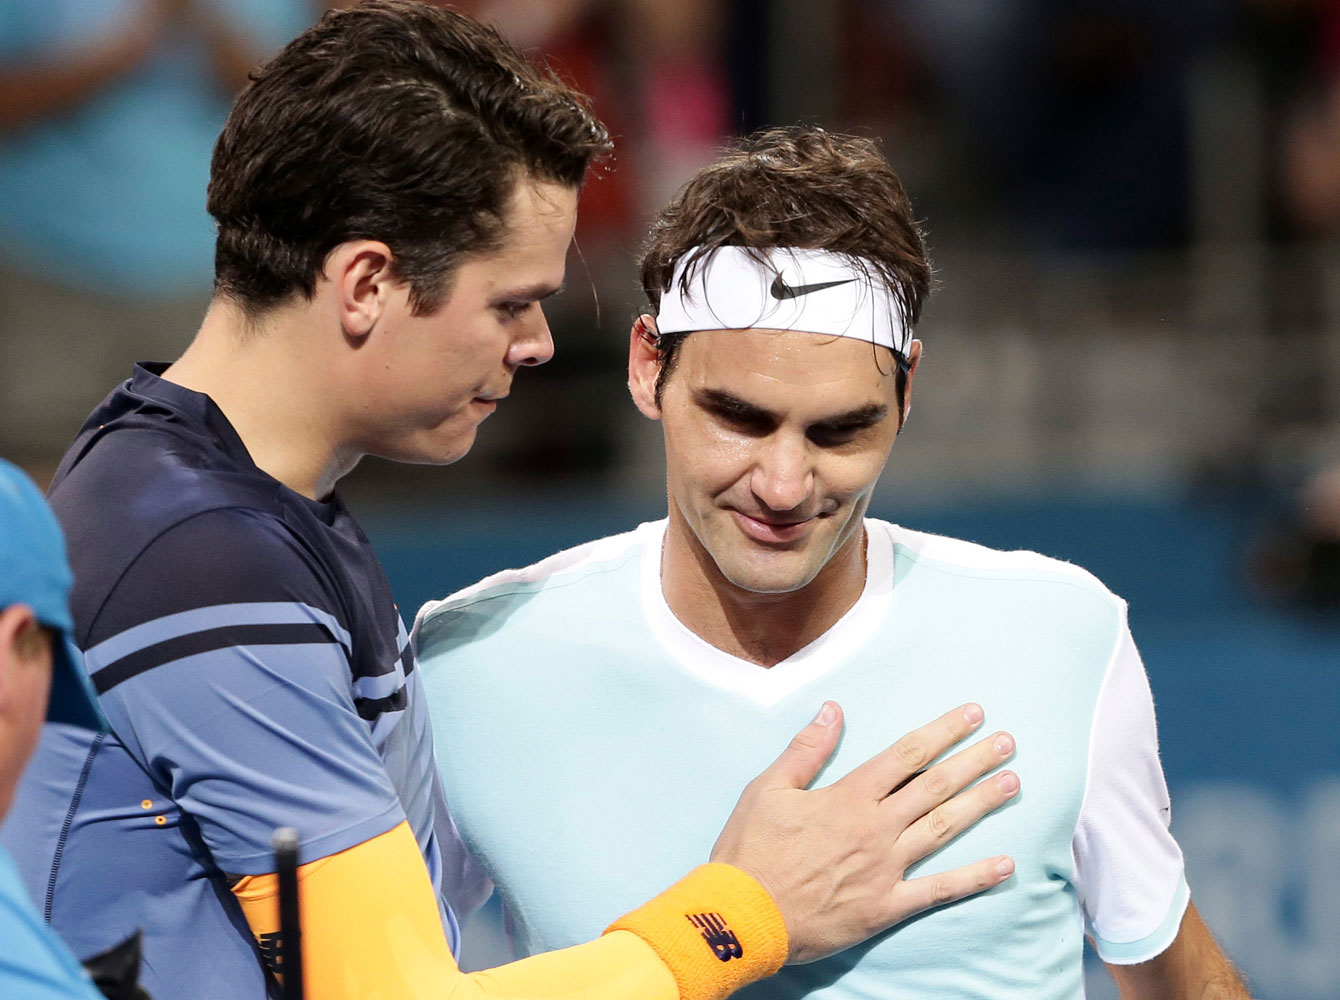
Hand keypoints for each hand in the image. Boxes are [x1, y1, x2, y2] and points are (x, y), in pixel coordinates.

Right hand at [710, 701, 1017, 963]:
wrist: (744, 915)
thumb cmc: (750, 851)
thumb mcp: (767, 789)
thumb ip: (806, 749)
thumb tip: (832, 710)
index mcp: (848, 796)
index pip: (906, 754)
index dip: (942, 732)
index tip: (972, 715)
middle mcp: (875, 827)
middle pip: (935, 786)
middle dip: (974, 761)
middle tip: (1008, 743)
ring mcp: (885, 868)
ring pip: (943, 828)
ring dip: (980, 804)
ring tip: (1012, 783)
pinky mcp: (886, 906)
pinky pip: (938, 891)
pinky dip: (974, 878)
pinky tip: (1005, 865)